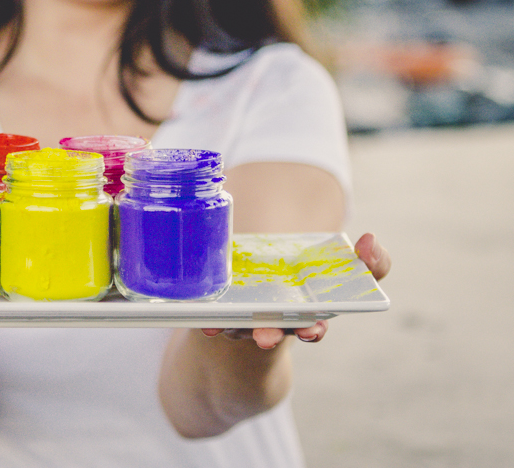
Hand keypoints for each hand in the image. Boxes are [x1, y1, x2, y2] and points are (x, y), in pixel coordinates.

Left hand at [200, 232, 390, 348]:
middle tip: (268, 336)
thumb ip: (370, 262)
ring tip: (227, 325)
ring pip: (240, 325)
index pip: (311, 329)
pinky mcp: (224, 308)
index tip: (312, 330)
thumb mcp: (342, 269)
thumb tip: (370, 241)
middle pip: (272, 332)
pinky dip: (211, 319)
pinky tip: (206, 321)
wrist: (269, 278)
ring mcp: (247, 317)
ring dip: (234, 326)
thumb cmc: (310, 278)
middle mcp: (276, 322)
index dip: (312, 330)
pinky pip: (215, 315)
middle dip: (270, 334)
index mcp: (307, 318)